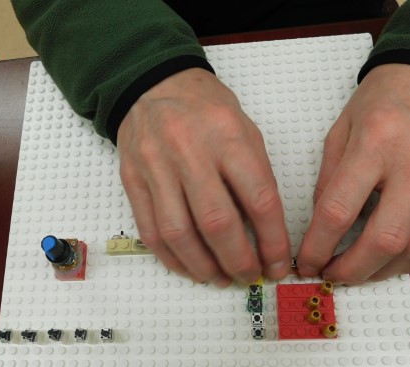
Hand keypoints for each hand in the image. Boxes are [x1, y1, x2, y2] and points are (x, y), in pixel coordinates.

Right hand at [117, 68, 289, 286]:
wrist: (155, 86)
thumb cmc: (209, 110)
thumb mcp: (246, 132)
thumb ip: (256, 178)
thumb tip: (264, 235)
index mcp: (229, 137)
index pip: (258, 199)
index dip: (272, 241)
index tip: (277, 264)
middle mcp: (190, 152)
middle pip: (216, 222)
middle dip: (237, 260)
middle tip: (248, 276)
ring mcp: (156, 167)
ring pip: (179, 233)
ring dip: (203, 266)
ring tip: (220, 279)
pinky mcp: (132, 180)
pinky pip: (150, 230)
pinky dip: (172, 258)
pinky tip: (190, 267)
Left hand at [297, 64, 409, 282]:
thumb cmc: (387, 96)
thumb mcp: (343, 126)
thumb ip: (330, 177)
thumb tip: (321, 225)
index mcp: (376, 141)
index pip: (340, 209)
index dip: (318, 245)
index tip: (308, 261)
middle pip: (385, 239)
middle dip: (352, 270)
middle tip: (333, 275)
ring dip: (383, 270)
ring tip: (360, 271)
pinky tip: (391, 260)